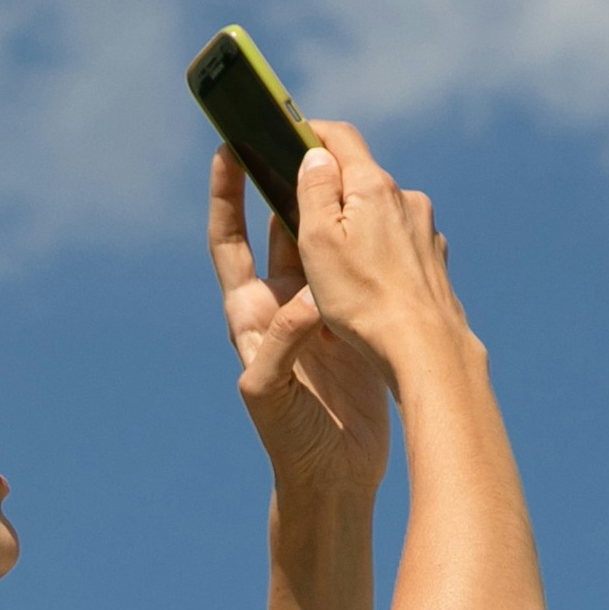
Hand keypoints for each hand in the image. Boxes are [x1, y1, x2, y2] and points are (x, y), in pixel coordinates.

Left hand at [209, 147, 390, 498]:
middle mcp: (279, 304)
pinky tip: (382, 215)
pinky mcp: (353, 323)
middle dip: (283, 182)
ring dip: (329, 206)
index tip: (226, 147)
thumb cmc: (290, 438)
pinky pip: (357, 271)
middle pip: (278, 228)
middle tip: (297, 133)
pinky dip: (365, 244)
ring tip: (343, 163)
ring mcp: (318, 311)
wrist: (333, 476)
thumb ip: (283, 344)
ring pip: (322, 243)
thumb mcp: (271, 392)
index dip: (226, 195)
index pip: (229, 241)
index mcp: (249, 315)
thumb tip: (310, 300)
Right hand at [286, 121, 471, 380]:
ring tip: (336, 265)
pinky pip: (399, 242)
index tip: (288, 135)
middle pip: (360, 176)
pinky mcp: (433, 258)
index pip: (340, 137)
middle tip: (302, 214)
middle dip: (331, 188)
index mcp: (372, 187)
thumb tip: (316, 154)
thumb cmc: (363, 299)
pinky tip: (370, 283)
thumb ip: (313, 191)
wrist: (425, 346)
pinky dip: (380, 251)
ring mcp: (424, 228)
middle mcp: (405, 199)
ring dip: (357, 225)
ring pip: (380, 212)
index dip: (310, 131)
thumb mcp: (319, 242)